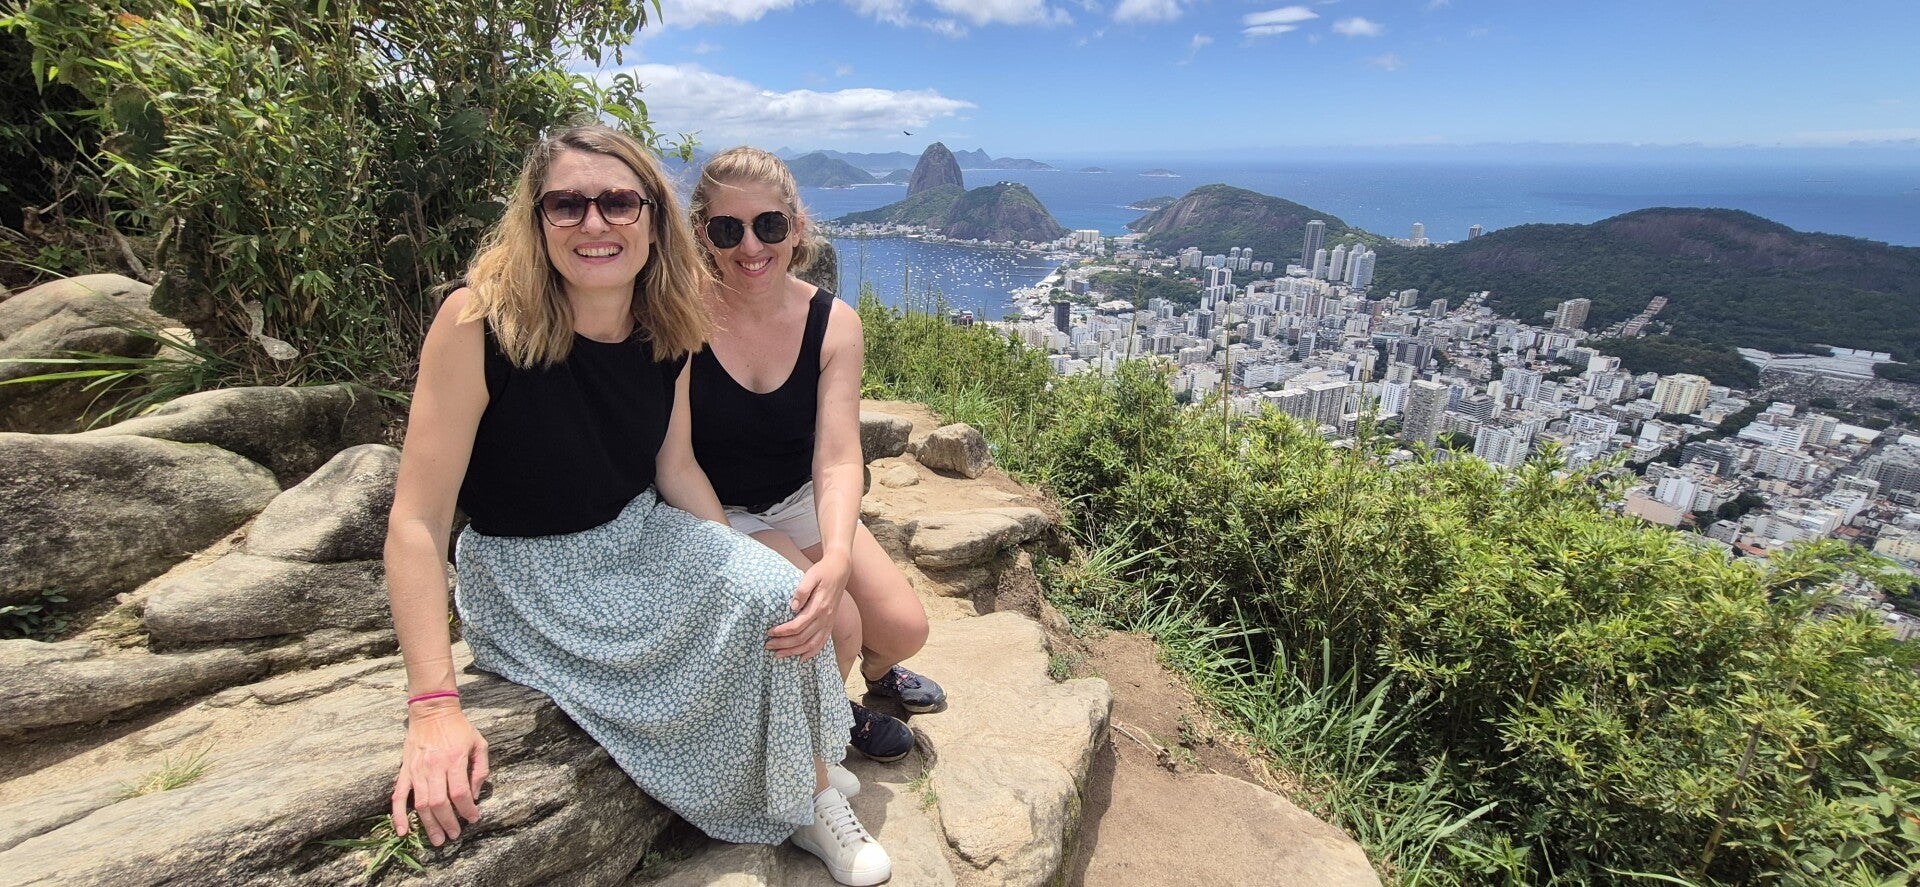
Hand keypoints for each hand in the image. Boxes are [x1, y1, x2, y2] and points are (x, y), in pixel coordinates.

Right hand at [391, 698, 489, 845]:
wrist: (432, 711)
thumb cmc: (459, 728)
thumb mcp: (479, 744)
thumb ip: (480, 770)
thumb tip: (475, 794)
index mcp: (455, 760)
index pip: (460, 793)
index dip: (467, 810)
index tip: (473, 819)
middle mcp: (434, 767)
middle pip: (439, 803)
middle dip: (448, 823)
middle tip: (454, 836)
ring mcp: (417, 771)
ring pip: (421, 804)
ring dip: (429, 825)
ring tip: (437, 840)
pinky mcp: (405, 771)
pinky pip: (398, 796)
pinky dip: (398, 816)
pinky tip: (403, 831)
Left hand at [767, 553, 850, 660]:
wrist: (840, 570)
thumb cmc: (823, 572)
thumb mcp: (811, 575)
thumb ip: (802, 591)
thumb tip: (793, 606)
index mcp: (818, 607)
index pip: (797, 625)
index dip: (782, 631)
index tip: (769, 632)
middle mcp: (825, 618)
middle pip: (802, 638)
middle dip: (784, 644)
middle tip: (768, 645)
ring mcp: (828, 623)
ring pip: (811, 645)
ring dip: (794, 652)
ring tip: (779, 655)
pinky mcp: (830, 624)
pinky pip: (822, 643)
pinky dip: (811, 653)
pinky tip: (801, 658)